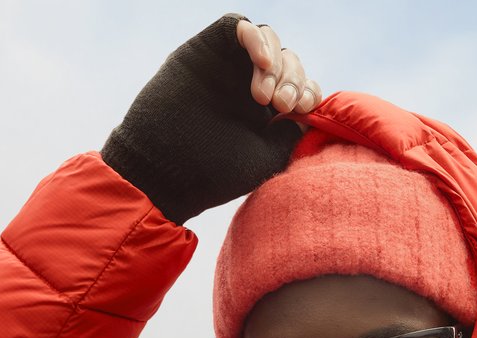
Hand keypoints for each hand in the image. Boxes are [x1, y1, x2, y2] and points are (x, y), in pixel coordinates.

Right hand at [102, 15, 319, 223]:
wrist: (167, 169)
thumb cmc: (215, 172)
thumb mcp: (266, 157)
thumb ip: (290, 133)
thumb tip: (309, 113)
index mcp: (266, 112)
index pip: (300, 87)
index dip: (308, 91)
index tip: (302, 108)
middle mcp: (248, 85)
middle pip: (288, 62)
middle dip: (293, 79)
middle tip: (283, 104)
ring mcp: (227, 66)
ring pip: (267, 41)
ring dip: (276, 63)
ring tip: (266, 95)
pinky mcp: (206, 49)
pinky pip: (237, 26)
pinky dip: (255, 38)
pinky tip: (263, 62)